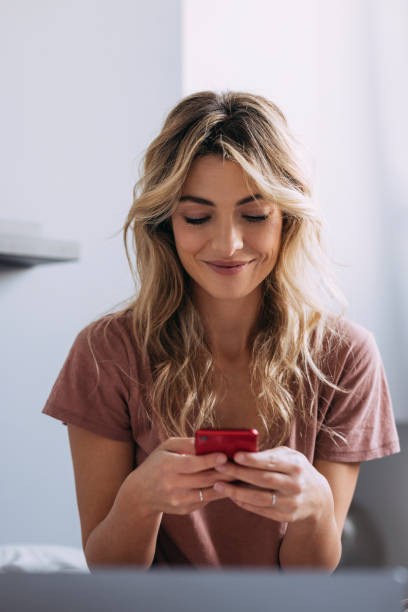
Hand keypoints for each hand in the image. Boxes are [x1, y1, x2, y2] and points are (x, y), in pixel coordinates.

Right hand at [122, 437, 234, 516]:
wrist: (140, 494)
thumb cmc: (157, 464)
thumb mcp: (165, 448)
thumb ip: (186, 443)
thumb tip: (208, 440)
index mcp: (167, 466)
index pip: (191, 464)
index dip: (209, 460)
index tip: (225, 455)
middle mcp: (172, 485)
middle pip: (204, 479)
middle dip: (224, 472)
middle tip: (240, 464)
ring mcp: (178, 500)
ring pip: (208, 492)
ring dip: (225, 484)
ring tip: (238, 474)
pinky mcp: (184, 510)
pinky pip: (205, 500)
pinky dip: (217, 492)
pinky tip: (227, 484)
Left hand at [213, 446, 331, 522]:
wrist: (319, 499)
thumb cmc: (298, 470)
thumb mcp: (291, 457)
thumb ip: (271, 454)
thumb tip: (245, 451)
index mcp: (296, 466)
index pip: (271, 462)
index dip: (252, 460)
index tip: (234, 456)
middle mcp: (294, 484)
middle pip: (263, 479)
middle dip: (239, 473)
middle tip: (219, 467)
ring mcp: (290, 502)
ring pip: (259, 498)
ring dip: (236, 492)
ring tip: (219, 485)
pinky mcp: (285, 516)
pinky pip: (261, 510)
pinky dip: (244, 503)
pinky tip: (231, 496)